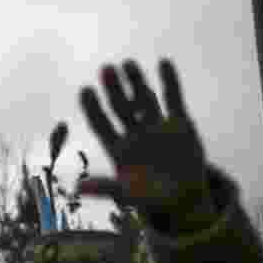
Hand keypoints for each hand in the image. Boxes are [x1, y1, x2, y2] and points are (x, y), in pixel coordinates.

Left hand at [76, 60, 213, 222]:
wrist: (184, 199)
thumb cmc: (151, 198)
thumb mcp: (128, 195)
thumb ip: (106, 188)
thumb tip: (78, 189)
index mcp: (118, 149)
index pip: (101, 124)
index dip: (93, 109)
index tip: (85, 91)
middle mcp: (134, 134)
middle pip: (121, 108)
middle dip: (114, 90)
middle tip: (105, 69)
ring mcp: (156, 127)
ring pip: (144, 100)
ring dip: (137, 82)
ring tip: (128, 64)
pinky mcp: (180, 124)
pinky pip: (173, 99)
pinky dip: (169, 82)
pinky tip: (163, 63)